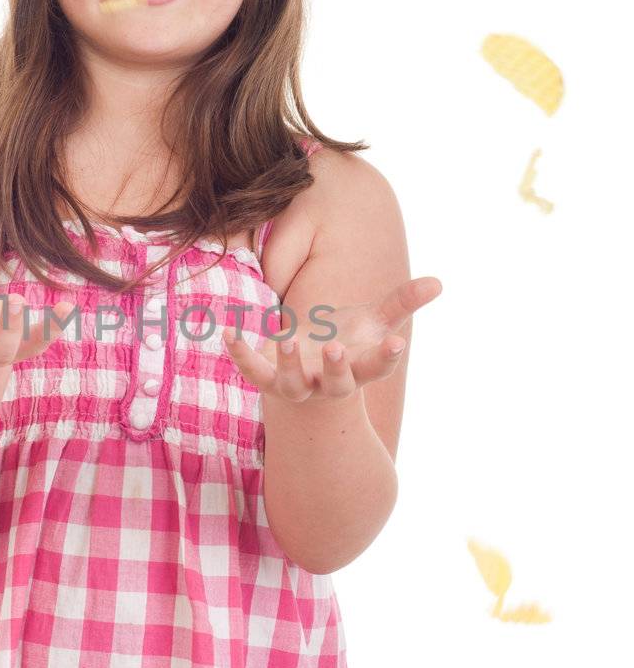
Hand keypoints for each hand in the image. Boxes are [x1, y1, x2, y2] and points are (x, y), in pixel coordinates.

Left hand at [222, 276, 442, 403]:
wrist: (305, 370)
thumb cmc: (346, 340)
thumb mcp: (373, 322)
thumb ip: (402, 303)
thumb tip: (438, 282)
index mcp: (359, 368)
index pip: (378, 367)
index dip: (388, 356)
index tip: (398, 343)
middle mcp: (328, 382)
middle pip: (336, 383)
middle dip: (335, 368)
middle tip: (335, 349)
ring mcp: (296, 385)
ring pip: (291, 384)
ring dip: (287, 363)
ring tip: (285, 337)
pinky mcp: (266, 379)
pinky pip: (252, 372)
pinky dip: (240, 354)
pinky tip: (228, 333)